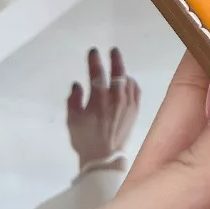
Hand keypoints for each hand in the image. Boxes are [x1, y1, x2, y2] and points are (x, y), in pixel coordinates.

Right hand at [66, 48, 139, 172]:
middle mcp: (115, 99)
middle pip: (117, 73)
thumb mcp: (72, 120)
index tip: (93, 51)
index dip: (94, 61)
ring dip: (123, 71)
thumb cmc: (85, 139)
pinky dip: (132, 83)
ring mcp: (128, 104)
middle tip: (112, 50)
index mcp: (98, 100)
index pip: (97, 74)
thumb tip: (78, 84)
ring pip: (128, 81)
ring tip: (118, 67)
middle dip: (114, 59)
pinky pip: (136, 91)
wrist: (105, 158)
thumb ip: (74, 100)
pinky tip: (128, 81)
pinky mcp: (135, 111)